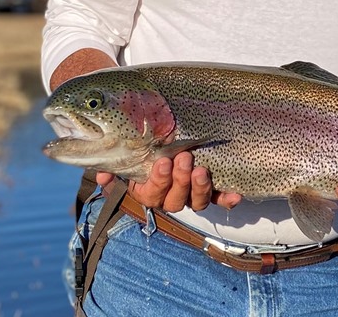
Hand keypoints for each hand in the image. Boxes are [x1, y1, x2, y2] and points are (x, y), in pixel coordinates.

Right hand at [96, 152, 241, 212]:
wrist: (166, 134)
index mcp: (147, 190)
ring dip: (199, 188)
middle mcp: (169, 196)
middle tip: (184, 158)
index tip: (162, 162)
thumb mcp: (127, 150)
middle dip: (180, 180)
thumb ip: (114, 163)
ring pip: (196, 202)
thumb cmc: (144, 142)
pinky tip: (236, 195)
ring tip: (202, 170)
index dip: (157, 181)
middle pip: (174, 200)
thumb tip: (102, 175)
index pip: (151, 195)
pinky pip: (219, 199)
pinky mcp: (209, 191)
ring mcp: (190, 195)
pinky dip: (227, 199)